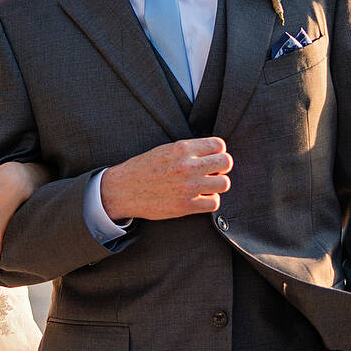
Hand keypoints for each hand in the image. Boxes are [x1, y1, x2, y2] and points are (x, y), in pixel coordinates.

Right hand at [99, 137, 231, 220]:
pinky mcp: (186, 206)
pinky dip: (209, 200)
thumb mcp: (165, 149)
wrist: (123, 190)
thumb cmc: (143, 168)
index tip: (210, 157)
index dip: (217, 151)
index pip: (219, 145)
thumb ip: (189, 149)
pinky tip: (200, 198)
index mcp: (182, 148)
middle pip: (226, 162)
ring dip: (217, 184)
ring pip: (224, 184)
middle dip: (221, 166)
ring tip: (205, 185)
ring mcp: (188, 187)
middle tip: (212, 171)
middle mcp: (188, 166)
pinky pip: (214, 203)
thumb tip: (213, 152)